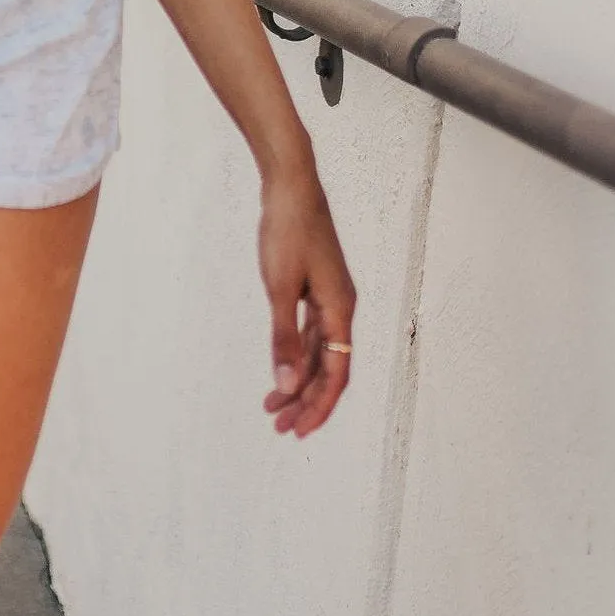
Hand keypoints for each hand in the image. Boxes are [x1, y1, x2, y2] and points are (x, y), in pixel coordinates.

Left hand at [257, 167, 354, 436]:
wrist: (290, 184)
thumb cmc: (286, 231)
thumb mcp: (279, 287)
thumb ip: (284, 338)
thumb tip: (287, 386)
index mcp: (340, 310)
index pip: (336, 373)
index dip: (319, 405)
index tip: (298, 430)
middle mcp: (341, 307)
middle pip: (330, 367)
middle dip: (306, 400)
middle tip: (279, 427)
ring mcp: (330, 296)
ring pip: (319, 352)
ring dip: (299, 380)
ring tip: (273, 406)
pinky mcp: (316, 286)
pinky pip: (312, 333)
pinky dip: (297, 353)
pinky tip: (282, 366)